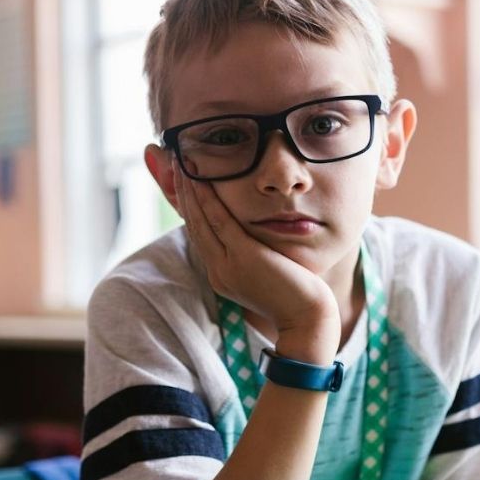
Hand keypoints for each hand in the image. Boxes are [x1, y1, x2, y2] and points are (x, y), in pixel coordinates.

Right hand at [174, 167, 338, 353]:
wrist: (308, 319)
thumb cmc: (296, 296)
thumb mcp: (267, 273)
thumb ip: (253, 255)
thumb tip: (251, 237)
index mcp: (221, 275)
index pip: (199, 234)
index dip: (188, 205)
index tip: (183, 179)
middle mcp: (218, 271)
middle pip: (193, 224)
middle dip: (181, 191)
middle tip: (172, 160)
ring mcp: (227, 266)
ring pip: (200, 220)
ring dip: (189, 189)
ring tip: (180, 160)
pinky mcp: (243, 258)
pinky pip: (219, 221)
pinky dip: (207, 198)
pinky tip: (200, 178)